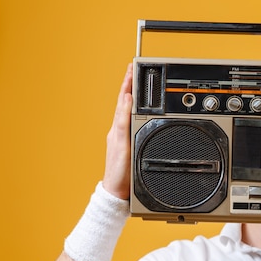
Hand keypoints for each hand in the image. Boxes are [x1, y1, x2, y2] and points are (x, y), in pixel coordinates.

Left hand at [102, 63, 132, 199]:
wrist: (119, 193)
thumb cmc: (119, 173)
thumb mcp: (122, 144)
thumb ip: (123, 121)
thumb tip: (126, 99)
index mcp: (117, 127)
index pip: (123, 99)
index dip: (128, 83)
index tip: (133, 67)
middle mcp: (119, 130)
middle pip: (127, 103)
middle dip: (132, 86)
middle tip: (137, 70)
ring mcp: (124, 138)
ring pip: (130, 113)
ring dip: (135, 98)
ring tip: (139, 85)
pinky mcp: (129, 146)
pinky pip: (133, 125)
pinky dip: (139, 115)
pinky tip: (143, 114)